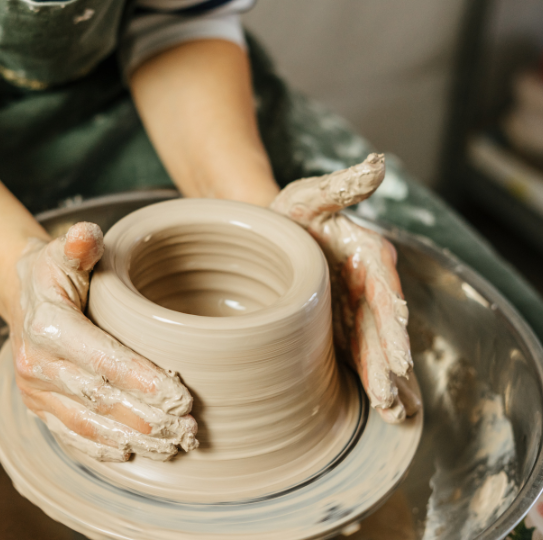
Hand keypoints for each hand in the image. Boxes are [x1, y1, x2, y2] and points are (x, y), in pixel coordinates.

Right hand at [10, 223, 198, 460]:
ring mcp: (35, 391)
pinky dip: (102, 449)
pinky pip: (70, 435)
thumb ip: (78, 244)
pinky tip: (133, 454)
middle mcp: (36, 364)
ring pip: (88, 424)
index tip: (181, 397)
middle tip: (187, 428)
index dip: (142, 380)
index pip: (102, 360)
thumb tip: (87, 235)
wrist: (21, 297)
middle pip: (100, 399)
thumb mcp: (64, 250)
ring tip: (172, 446)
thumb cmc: (54, 273)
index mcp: (48, 326)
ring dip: (133, 439)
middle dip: (147, 418)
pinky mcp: (39, 407)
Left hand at [271, 154, 421, 422]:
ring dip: (383, 379)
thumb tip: (377, 166)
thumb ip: (342, 185)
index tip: (399, 353)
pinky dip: (368, 377)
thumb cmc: (289, 212)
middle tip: (391, 396)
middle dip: (389, 363)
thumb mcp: (310, 195)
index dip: (393, 322)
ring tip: (392, 412)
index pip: (385, 290)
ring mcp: (354, 308)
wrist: (269, 230)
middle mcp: (368, 284)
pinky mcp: (338, 325)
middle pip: (382, 327)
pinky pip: (356, 353)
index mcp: (367, 253)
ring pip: (373, 346)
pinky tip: (378, 406)